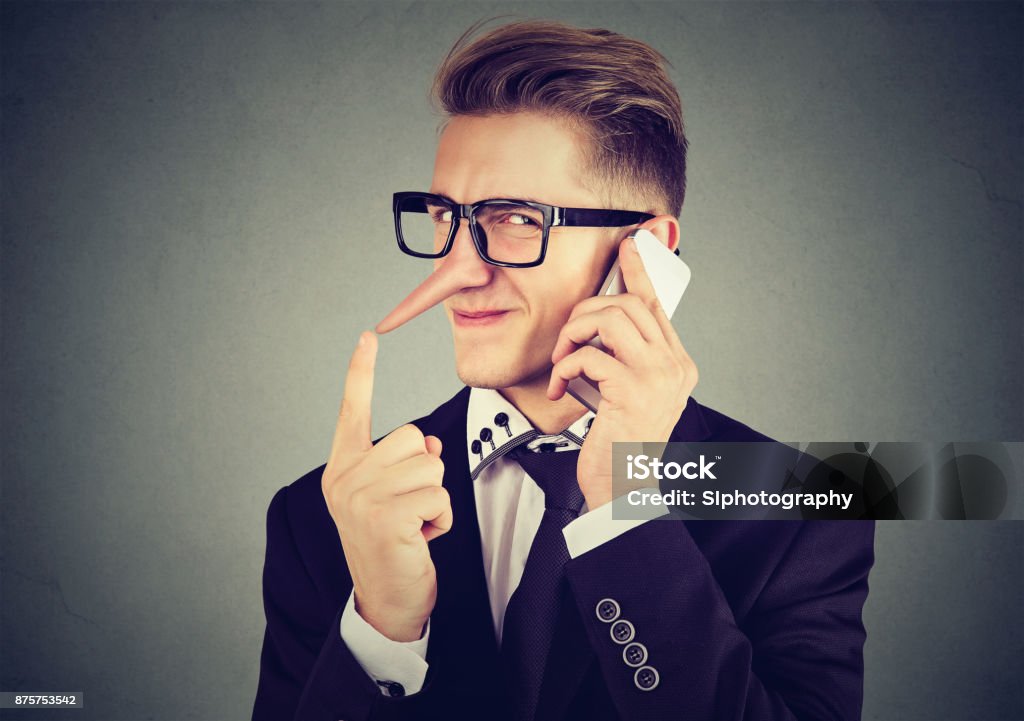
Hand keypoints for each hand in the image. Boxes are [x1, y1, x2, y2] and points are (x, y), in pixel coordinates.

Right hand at [321, 331, 452, 641]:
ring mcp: (361, 498)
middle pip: (412, 438)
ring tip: (414, 526)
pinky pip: (438, 495)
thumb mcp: (392, 496)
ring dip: (435, 499)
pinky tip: (421, 540)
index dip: (361, 372)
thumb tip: (427, 443)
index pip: (352, 410)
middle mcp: (345, 478)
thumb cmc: (394, 544)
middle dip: (424, 473)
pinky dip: (441, 518)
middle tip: (408, 510)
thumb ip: (403, 462)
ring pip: (430, 466)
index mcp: (343, 468)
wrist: (387, 600)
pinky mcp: (385, 518)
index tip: (367, 336)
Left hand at [547, 236, 698, 509]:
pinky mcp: (633, 391)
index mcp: (677, 364)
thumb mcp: (629, 394)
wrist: (624, 489)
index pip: (656, 306)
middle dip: (586, 312)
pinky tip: (562, 387)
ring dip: (574, 333)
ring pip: (610, 320)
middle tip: (567, 337)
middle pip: (628, 305)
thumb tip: (600, 322)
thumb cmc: (620, 442)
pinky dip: (566, 366)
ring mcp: (658, 377)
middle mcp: (675, 366)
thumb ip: (624, 358)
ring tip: (563, 359)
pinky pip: (590, 354)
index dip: (640, 272)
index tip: (629, 246)